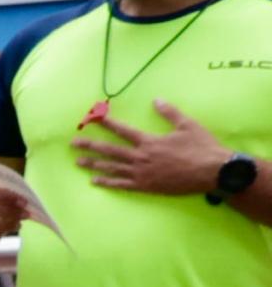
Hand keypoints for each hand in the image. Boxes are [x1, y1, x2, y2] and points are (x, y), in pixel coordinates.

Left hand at [71, 97, 243, 200]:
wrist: (213, 172)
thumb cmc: (202, 147)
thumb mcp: (188, 125)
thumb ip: (170, 112)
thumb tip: (156, 100)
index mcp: (150, 141)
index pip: (122, 130)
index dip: (106, 124)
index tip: (92, 119)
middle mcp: (141, 157)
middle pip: (110, 150)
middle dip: (90, 146)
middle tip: (73, 144)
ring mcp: (142, 174)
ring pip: (112, 168)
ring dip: (93, 164)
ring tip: (78, 162)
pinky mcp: (146, 187)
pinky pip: (121, 185)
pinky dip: (107, 182)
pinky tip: (94, 181)